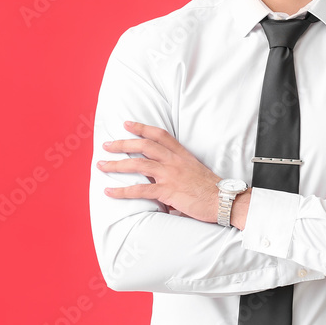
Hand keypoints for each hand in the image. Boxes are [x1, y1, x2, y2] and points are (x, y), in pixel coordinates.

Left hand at [97, 121, 220, 223]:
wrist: (223, 200)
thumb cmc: (210, 189)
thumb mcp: (194, 171)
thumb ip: (175, 171)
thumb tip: (159, 180)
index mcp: (181, 154)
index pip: (159, 135)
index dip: (142, 128)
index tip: (127, 124)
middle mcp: (174, 161)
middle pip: (144, 146)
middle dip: (123, 143)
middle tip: (107, 144)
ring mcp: (170, 175)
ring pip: (138, 164)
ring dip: (116, 164)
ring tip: (101, 165)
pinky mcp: (168, 191)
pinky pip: (140, 190)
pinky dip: (122, 191)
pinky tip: (109, 192)